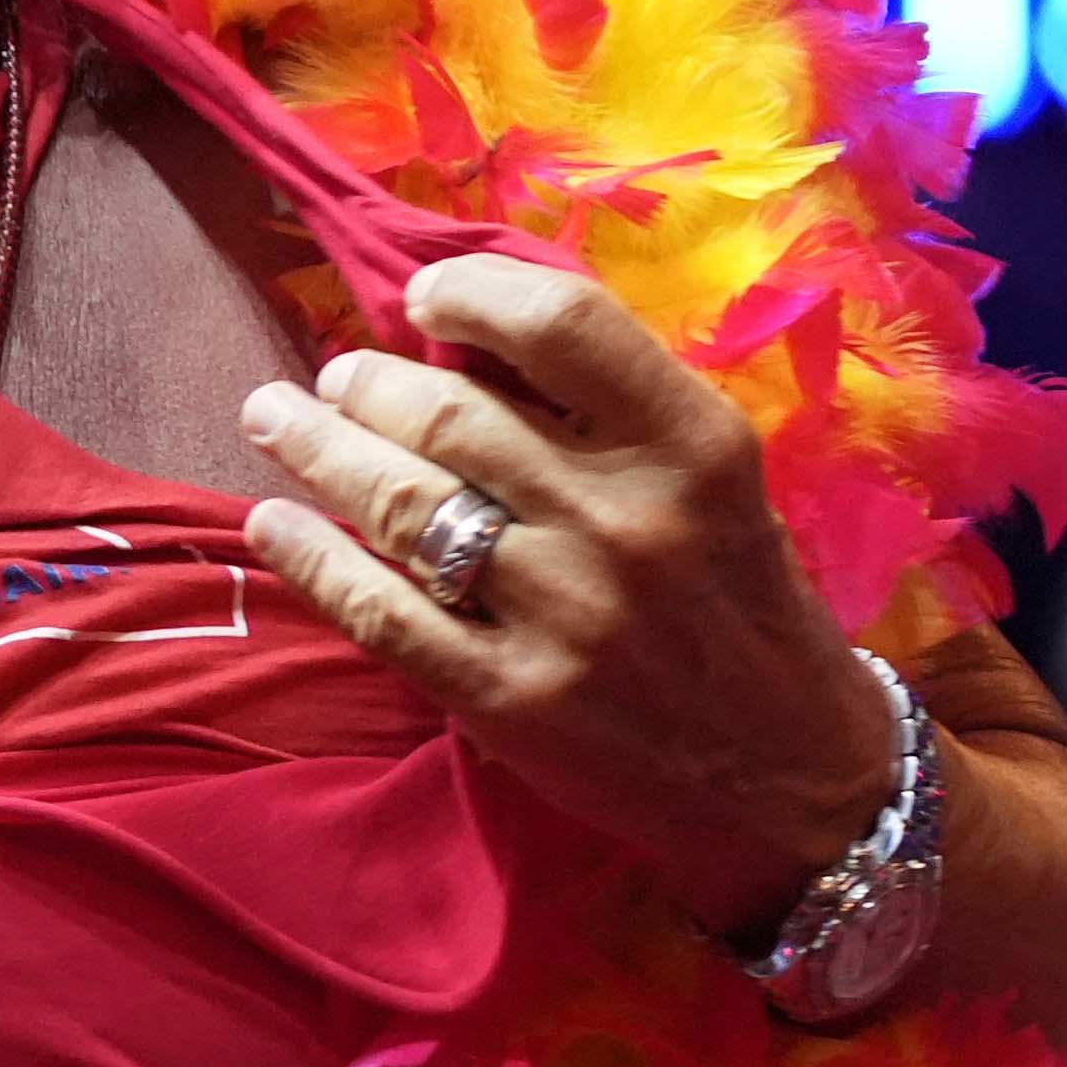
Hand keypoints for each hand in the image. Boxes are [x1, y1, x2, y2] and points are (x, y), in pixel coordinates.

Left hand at [236, 252, 896, 936]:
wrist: (795, 773)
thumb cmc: (745, 607)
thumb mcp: (717, 484)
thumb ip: (616, 416)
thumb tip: (473, 347)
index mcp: (693, 446)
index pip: (562, 326)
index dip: (471, 293)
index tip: (423, 300)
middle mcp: (625, 520)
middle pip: (453, 414)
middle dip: (368, 383)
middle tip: (335, 376)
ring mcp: (562, 613)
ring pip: (402, 502)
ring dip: (318, 448)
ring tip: (274, 417)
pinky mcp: (509, 697)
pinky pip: (379, 612)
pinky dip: (311, 558)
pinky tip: (270, 522)